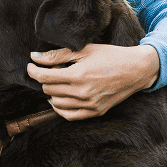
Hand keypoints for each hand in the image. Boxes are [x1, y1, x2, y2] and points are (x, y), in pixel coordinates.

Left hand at [26, 43, 159, 120]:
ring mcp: (89, 105)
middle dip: (44, 79)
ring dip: (51, 93)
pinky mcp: (95, 112)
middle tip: (49, 70)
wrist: (135, 70)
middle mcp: (83, 93)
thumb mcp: (83, 50)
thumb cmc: (109, 56)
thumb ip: (57, 55)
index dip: (33, 71)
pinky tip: (60, 98)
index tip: (31, 65)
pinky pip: (69, 116)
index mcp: (78, 75)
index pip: (45, 77)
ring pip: (56, 104)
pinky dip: (60, 108)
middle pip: (49, 90)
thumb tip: (34, 57)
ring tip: (57, 82)